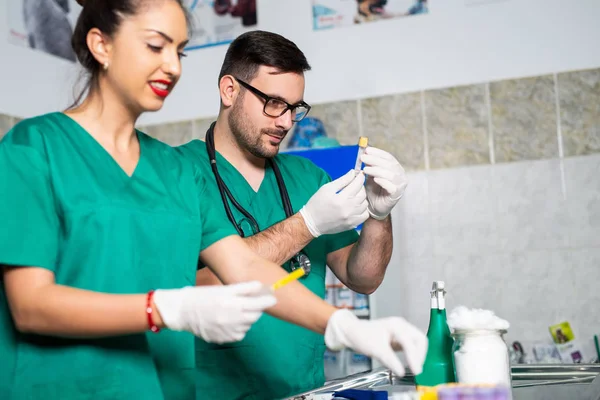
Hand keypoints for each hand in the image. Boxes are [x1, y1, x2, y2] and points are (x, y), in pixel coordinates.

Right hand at [153, 281, 276, 343]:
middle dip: (255, 309)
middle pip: (255, 316)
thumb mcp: (223, 289)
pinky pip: (239, 334)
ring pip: (248, 325)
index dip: (268, 301)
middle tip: (248, 302)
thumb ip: (244, 289)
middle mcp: (234, 320)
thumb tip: (261, 286)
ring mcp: (229, 332)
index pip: (260, 305)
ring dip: (246, 318)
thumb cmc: (203, 296)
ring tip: (232, 310)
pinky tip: (227, 321)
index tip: (272, 298)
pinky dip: (238, 328)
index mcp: (234, 304)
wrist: (182, 311)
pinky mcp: (223, 339)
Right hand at [299, 170, 368, 236]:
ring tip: (354, 196)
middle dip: (360, 186)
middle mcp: (348, 209)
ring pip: (365, 204)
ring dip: (362, 198)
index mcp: (341, 198)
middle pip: (363, 194)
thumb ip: (342, 180)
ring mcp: (351, 218)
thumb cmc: (317, 203)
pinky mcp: (352, 225)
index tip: (359, 174)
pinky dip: (362, 209)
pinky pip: (365, 215)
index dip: (360, 177)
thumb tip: (353, 172)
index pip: (357, 184)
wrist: (312, 223)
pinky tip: (356, 206)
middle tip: (355, 185)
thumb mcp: (326, 188)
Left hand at [324, 309, 427, 377]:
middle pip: (420, 340)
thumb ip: (390, 360)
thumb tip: (401, 372)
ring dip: (418, 355)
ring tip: (414, 367)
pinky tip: (409, 363)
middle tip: (416, 369)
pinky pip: (411, 346)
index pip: (410, 342)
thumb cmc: (362, 335)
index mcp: (396, 325)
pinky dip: (413, 355)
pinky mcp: (400, 337)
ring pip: (417, 342)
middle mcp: (401, 326)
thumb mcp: (375, 349)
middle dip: (419, 355)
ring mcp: (401, 331)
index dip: (414, 357)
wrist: (352, 332)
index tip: (416, 371)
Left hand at [360, 147, 407, 219]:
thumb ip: (370, 165)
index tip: (367, 150)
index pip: (388, 157)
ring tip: (365, 170)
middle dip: (375, 160)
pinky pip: (391, 186)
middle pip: (389, 164)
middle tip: (363, 158)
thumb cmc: (373, 190)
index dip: (378, 153)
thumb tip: (365, 153)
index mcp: (396, 168)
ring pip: (390, 174)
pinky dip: (383, 181)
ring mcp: (400, 185)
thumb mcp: (370, 175)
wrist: (374, 207)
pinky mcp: (397, 194)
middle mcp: (400, 175)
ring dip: (376, 170)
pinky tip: (375, 179)